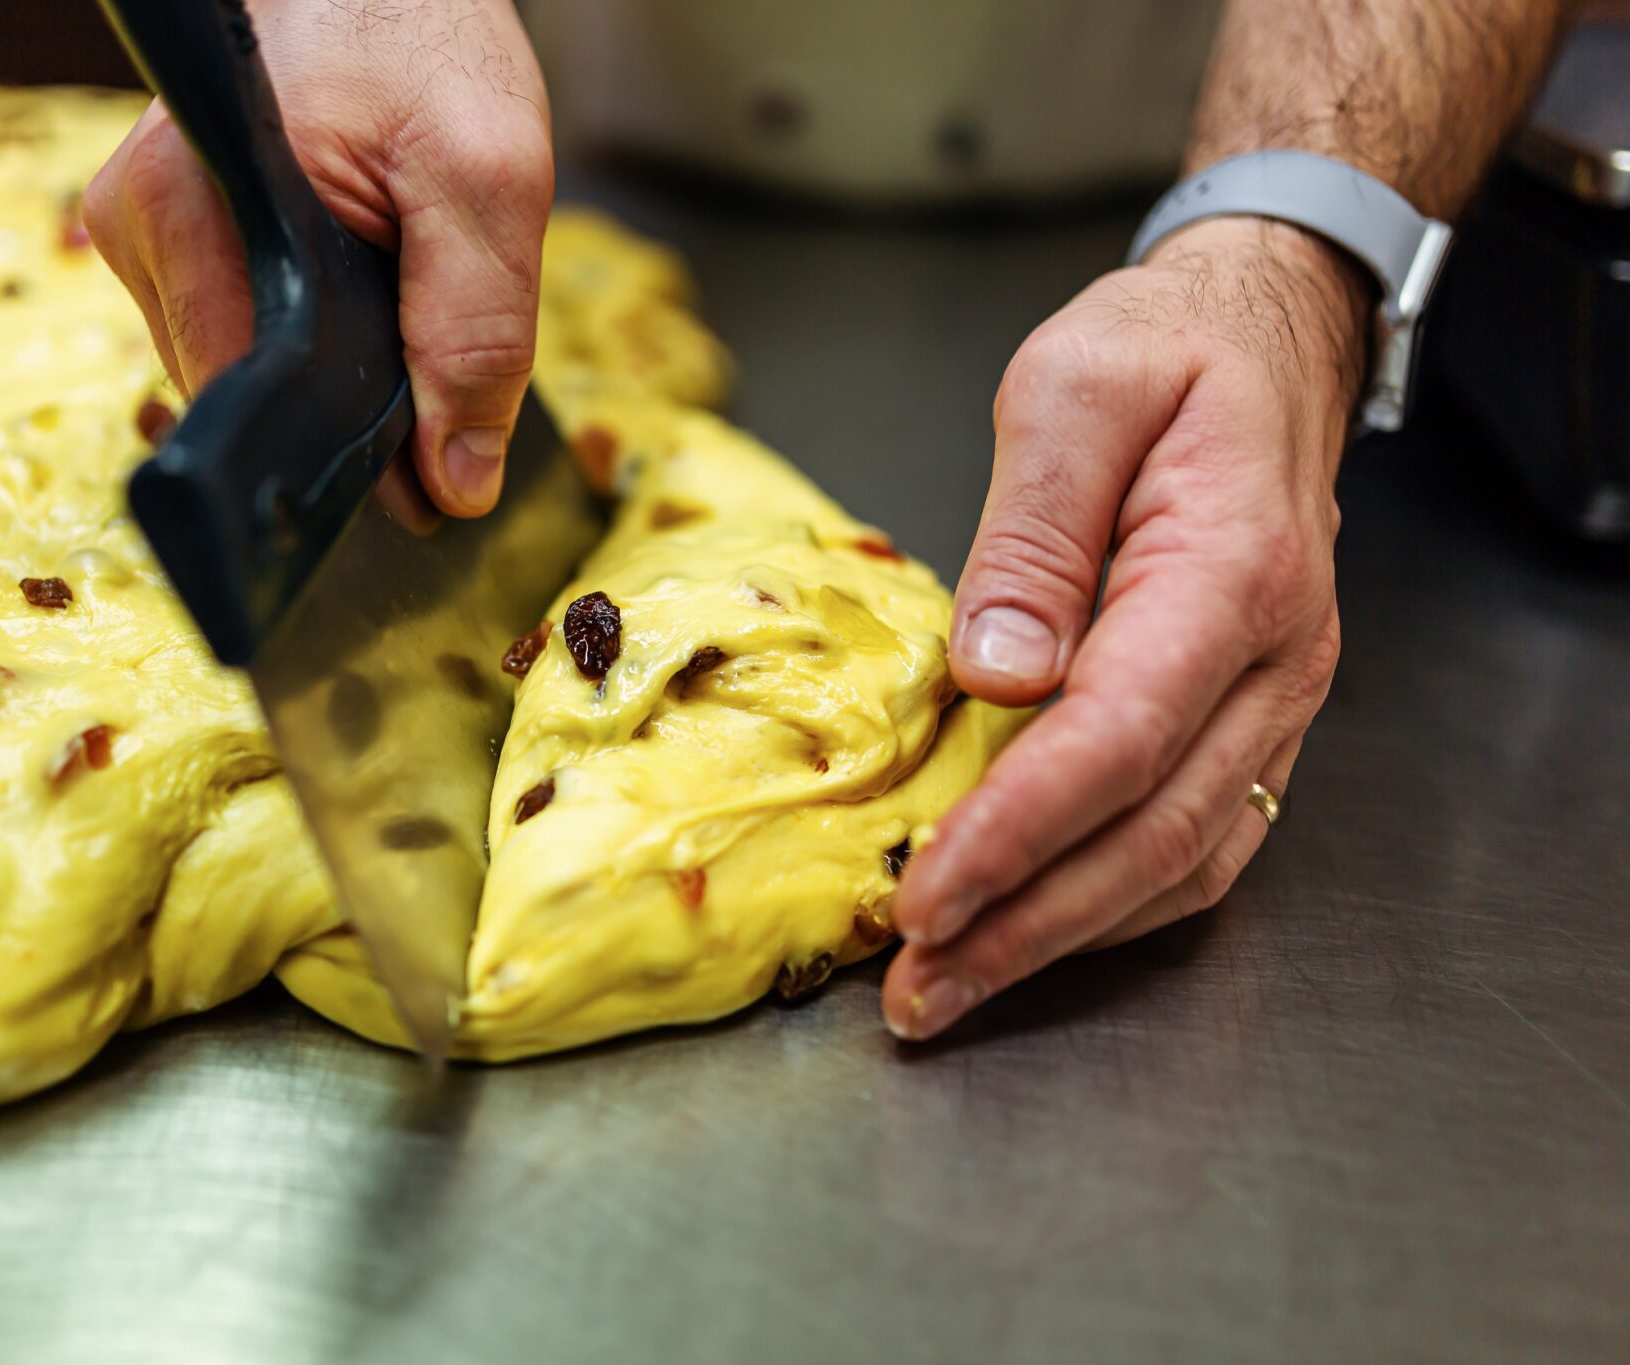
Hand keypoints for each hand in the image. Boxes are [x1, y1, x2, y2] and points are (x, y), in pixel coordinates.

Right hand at [84, 0, 552, 516]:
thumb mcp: (487, 183)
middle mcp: (140, 227)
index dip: (343, 456)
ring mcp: (145, 232)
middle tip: (422, 338)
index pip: (252, 406)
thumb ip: (476, 338)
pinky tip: (353, 281)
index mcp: (189, 213)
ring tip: (389, 283)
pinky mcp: (171, 235)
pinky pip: (243, 328)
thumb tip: (455, 481)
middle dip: (346, 403)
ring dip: (332, 363)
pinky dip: (310, 329)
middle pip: (247, 396)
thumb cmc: (424, 38)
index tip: (420, 480)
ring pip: (248, 370)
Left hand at [884, 217, 1367, 1039]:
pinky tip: (1027, 928)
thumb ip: (1033, 535)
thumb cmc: (1164, 350)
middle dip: (1028, 926)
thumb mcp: (1074, 390)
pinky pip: (1194, 840)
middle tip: (916, 992)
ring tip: (951, 985)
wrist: (1263, 343)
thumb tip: (994, 677)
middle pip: (1156, 833)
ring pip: (1184, 861)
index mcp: (1232, 572)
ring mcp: (1274, 702)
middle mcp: (1274, 661)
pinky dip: (1109, 904)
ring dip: (1064, 938)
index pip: (1119, 738)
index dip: (1018, 833)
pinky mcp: (1248, 722)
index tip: (924, 899)